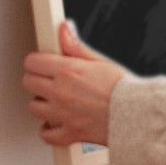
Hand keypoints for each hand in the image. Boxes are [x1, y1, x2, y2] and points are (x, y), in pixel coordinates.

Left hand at [22, 20, 127, 147]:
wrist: (137, 114)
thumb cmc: (123, 88)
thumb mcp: (99, 61)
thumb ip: (76, 46)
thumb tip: (64, 29)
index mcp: (68, 71)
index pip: (33, 62)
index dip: (37, 61)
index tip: (42, 63)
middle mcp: (61, 92)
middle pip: (28, 83)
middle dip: (36, 79)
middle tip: (48, 80)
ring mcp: (63, 114)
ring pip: (33, 108)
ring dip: (41, 103)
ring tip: (53, 100)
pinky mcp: (69, 133)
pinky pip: (46, 135)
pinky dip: (48, 130)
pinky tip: (55, 123)